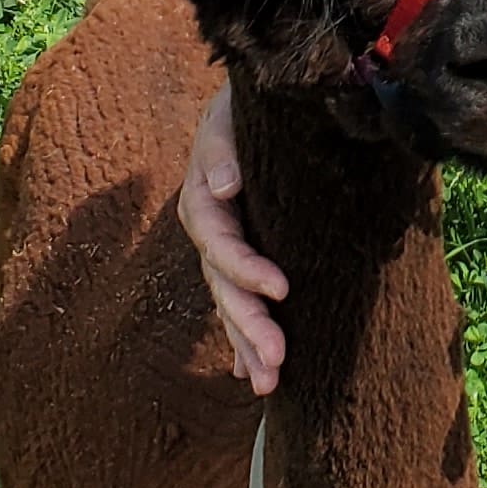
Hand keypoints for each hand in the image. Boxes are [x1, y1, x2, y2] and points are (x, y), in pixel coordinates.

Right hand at [179, 77, 287, 392]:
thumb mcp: (229, 115)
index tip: (282, 289)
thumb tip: (226, 186)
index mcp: (205, 199)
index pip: (220, 242)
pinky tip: (249, 373)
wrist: (256, 104)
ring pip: (231, 302)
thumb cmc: (245, 107)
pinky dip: (242, 339)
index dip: (246, 268)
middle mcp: (211, 230)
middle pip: (224, 285)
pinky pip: (240, 302)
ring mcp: (226, 248)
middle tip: (276, 362)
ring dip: (246, 343)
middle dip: (248, 325)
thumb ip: (223, 147)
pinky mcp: (244, 257)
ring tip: (267, 384)